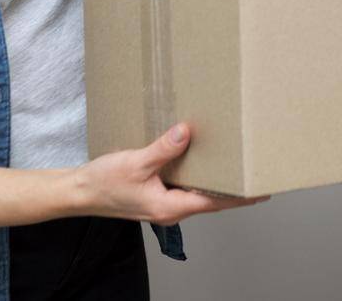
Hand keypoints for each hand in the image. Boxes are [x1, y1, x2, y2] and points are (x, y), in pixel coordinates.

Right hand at [70, 123, 266, 224]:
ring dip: (215, 179)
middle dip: (233, 187)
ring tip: (235, 163)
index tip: (261, 189)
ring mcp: (164, 202)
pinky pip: (184, 185)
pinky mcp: (157, 194)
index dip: (240, 196)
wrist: (80, 192)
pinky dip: (197, 173)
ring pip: (198, 191)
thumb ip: (163, 149)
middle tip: (255, 171)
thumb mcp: (135, 162)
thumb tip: (187, 132)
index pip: (215, 202)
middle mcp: (172, 209)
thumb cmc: (104, 183)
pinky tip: (201, 158)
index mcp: (171, 207)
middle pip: (211, 199)